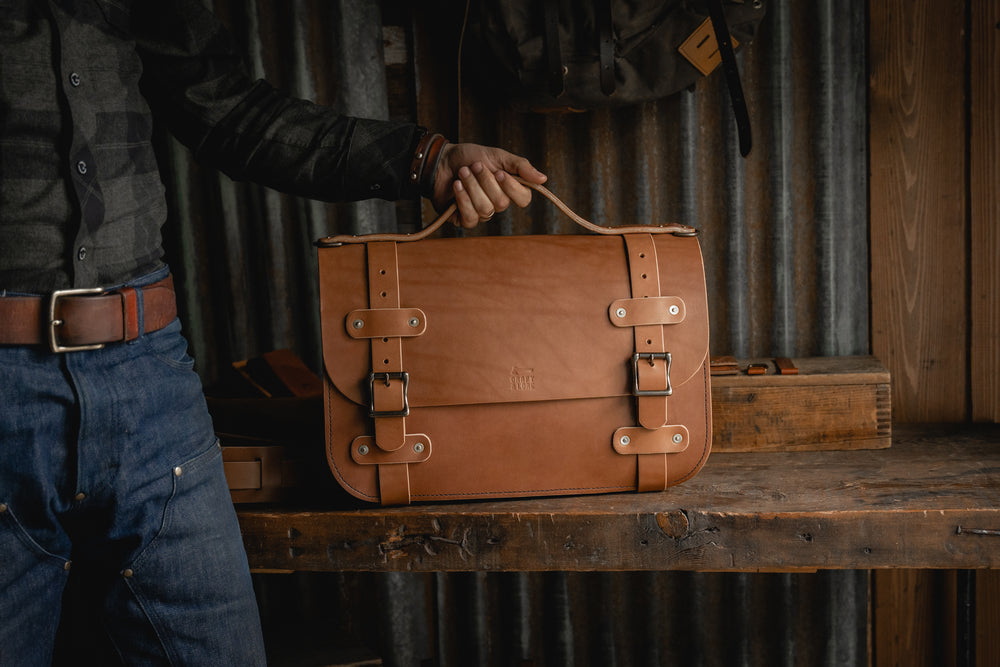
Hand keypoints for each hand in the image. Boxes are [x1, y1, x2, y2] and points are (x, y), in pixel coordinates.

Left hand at [431, 143, 546, 228]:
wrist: (441, 160)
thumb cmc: (469, 157)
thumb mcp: (497, 156)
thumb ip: (520, 167)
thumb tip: (543, 179)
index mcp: (509, 188)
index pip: (524, 199)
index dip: (512, 188)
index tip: (499, 173)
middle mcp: (497, 203)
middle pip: (501, 203)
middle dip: (485, 182)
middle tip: (474, 166)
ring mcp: (481, 213)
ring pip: (485, 209)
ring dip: (471, 187)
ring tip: (462, 173)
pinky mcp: (464, 219)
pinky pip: (470, 218)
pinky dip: (462, 199)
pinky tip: (456, 186)